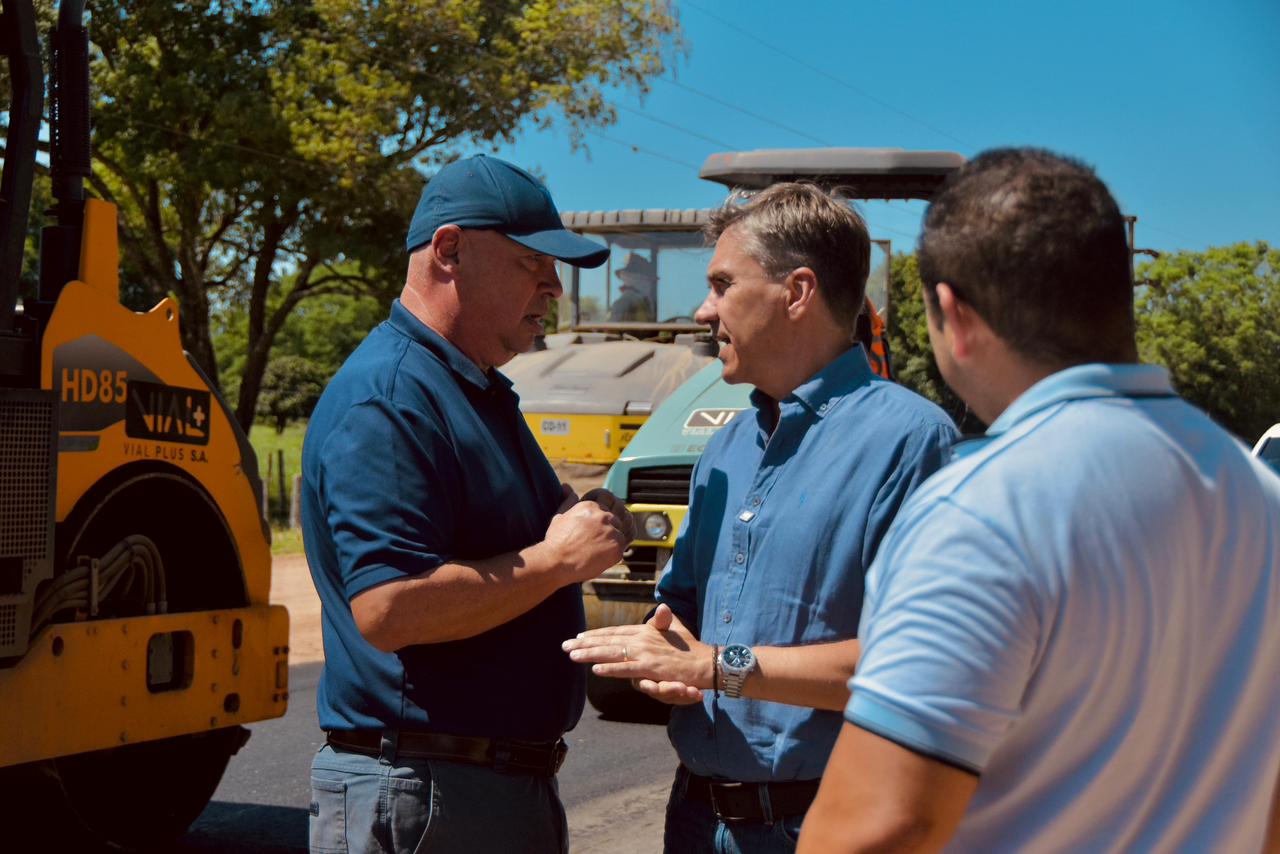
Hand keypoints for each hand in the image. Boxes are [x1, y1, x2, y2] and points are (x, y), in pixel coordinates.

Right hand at [538, 484, 626, 582]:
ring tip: (594, 551)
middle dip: (607, 531)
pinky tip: (597, 558)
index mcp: (592, 505)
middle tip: (593, 543)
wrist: (556, 562)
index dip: (598, 523)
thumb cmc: (555, 540)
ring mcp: (612, 531)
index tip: (590, 533)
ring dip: (610, 543)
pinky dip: (612, 555)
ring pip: (619, 535)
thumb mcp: (560, 516)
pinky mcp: (617, 548)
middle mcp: (603, 515)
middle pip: (615, 521)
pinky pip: (621, 549)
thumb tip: (567, 486)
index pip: (606, 510)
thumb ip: (568, 501)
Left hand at [562, 604, 707, 704]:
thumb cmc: (689, 647)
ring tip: (572, 655)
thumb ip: (663, 621)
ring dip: (591, 654)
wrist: (705, 661)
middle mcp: (642, 639)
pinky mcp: (650, 667)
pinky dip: (610, 668)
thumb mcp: (675, 629)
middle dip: (585, 643)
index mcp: (645, 631)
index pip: (614, 631)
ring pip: (612, 653)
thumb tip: (661, 607)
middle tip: (565, 645)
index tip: (578, 636)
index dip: (596, 634)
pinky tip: (595, 668)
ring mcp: (645, 653)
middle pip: (608, 640)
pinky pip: (626, 668)